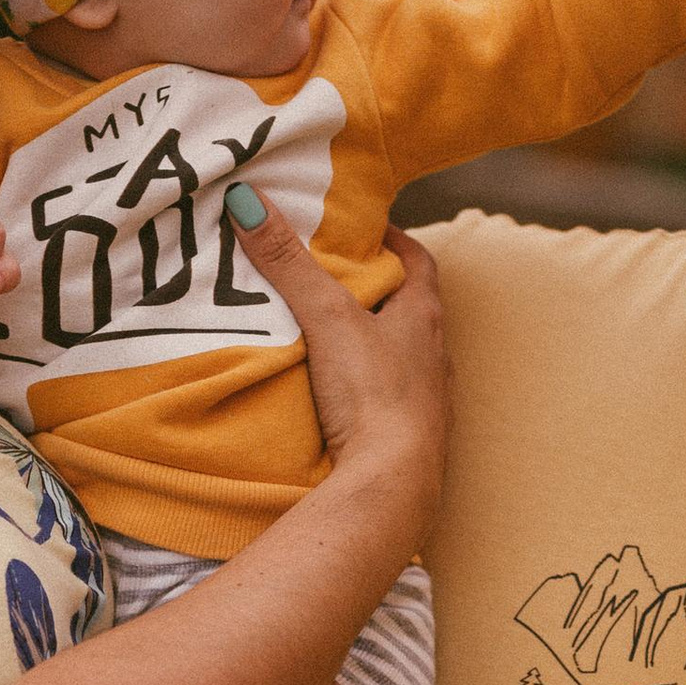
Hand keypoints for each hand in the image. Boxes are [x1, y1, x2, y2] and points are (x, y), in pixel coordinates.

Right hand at [238, 199, 448, 542]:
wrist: (395, 484)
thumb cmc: (374, 395)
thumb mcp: (328, 318)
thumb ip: (288, 263)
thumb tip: (249, 201)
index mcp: (425, 318)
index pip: (418, 261)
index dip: (392, 240)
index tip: (363, 230)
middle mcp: (436, 356)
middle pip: (409, 309)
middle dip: (375, 291)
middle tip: (332, 279)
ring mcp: (428, 402)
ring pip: (401, 358)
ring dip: (372, 345)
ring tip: (328, 336)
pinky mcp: (411, 440)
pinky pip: (389, 403)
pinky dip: (366, 392)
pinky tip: (339, 398)